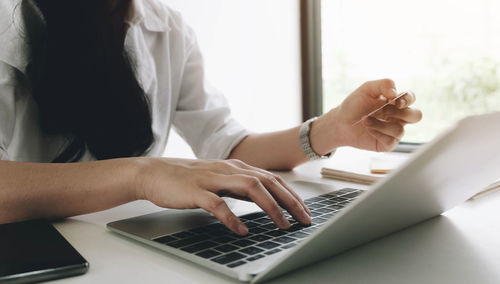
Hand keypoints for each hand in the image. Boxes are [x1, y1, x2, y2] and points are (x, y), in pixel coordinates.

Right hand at [134, 158, 310, 234]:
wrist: (154, 173)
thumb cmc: (188, 179)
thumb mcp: (221, 179)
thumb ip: (242, 187)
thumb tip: (266, 199)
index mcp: (236, 167)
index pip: (272, 179)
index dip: (291, 195)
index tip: (305, 211)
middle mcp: (229, 170)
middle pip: (268, 182)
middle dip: (290, 201)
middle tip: (304, 219)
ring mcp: (213, 179)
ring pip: (250, 188)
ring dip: (270, 207)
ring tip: (282, 225)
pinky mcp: (196, 191)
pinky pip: (218, 204)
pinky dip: (232, 217)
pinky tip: (242, 231)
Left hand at [310, 79, 421, 152]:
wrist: (340, 122)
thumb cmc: (354, 105)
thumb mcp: (367, 89)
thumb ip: (384, 85)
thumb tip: (396, 94)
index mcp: (395, 102)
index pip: (411, 98)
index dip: (408, 99)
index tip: (394, 100)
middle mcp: (397, 117)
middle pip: (416, 116)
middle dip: (401, 113)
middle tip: (384, 111)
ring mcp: (393, 131)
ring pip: (400, 130)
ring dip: (381, 124)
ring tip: (365, 120)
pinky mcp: (387, 144)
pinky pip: (391, 141)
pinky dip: (378, 134)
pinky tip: (368, 129)